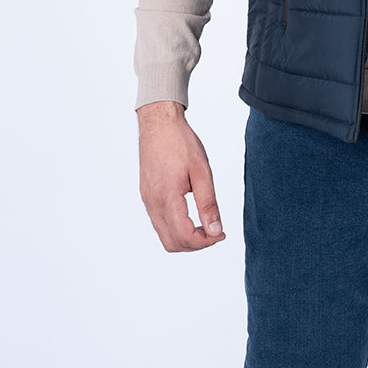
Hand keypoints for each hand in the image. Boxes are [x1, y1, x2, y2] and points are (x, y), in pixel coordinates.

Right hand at [137, 100, 225, 251]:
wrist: (158, 123)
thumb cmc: (180, 142)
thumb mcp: (202, 171)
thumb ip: (208, 203)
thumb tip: (215, 230)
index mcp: (167, 197)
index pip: (185, 236)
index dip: (206, 242)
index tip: (221, 233)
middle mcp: (153, 203)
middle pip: (172, 243)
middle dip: (196, 245)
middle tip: (215, 233)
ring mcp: (147, 200)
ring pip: (164, 235)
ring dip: (185, 238)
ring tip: (205, 225)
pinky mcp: (146, 195)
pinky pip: (159, 222)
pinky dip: (175, 228)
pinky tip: (190, 216)